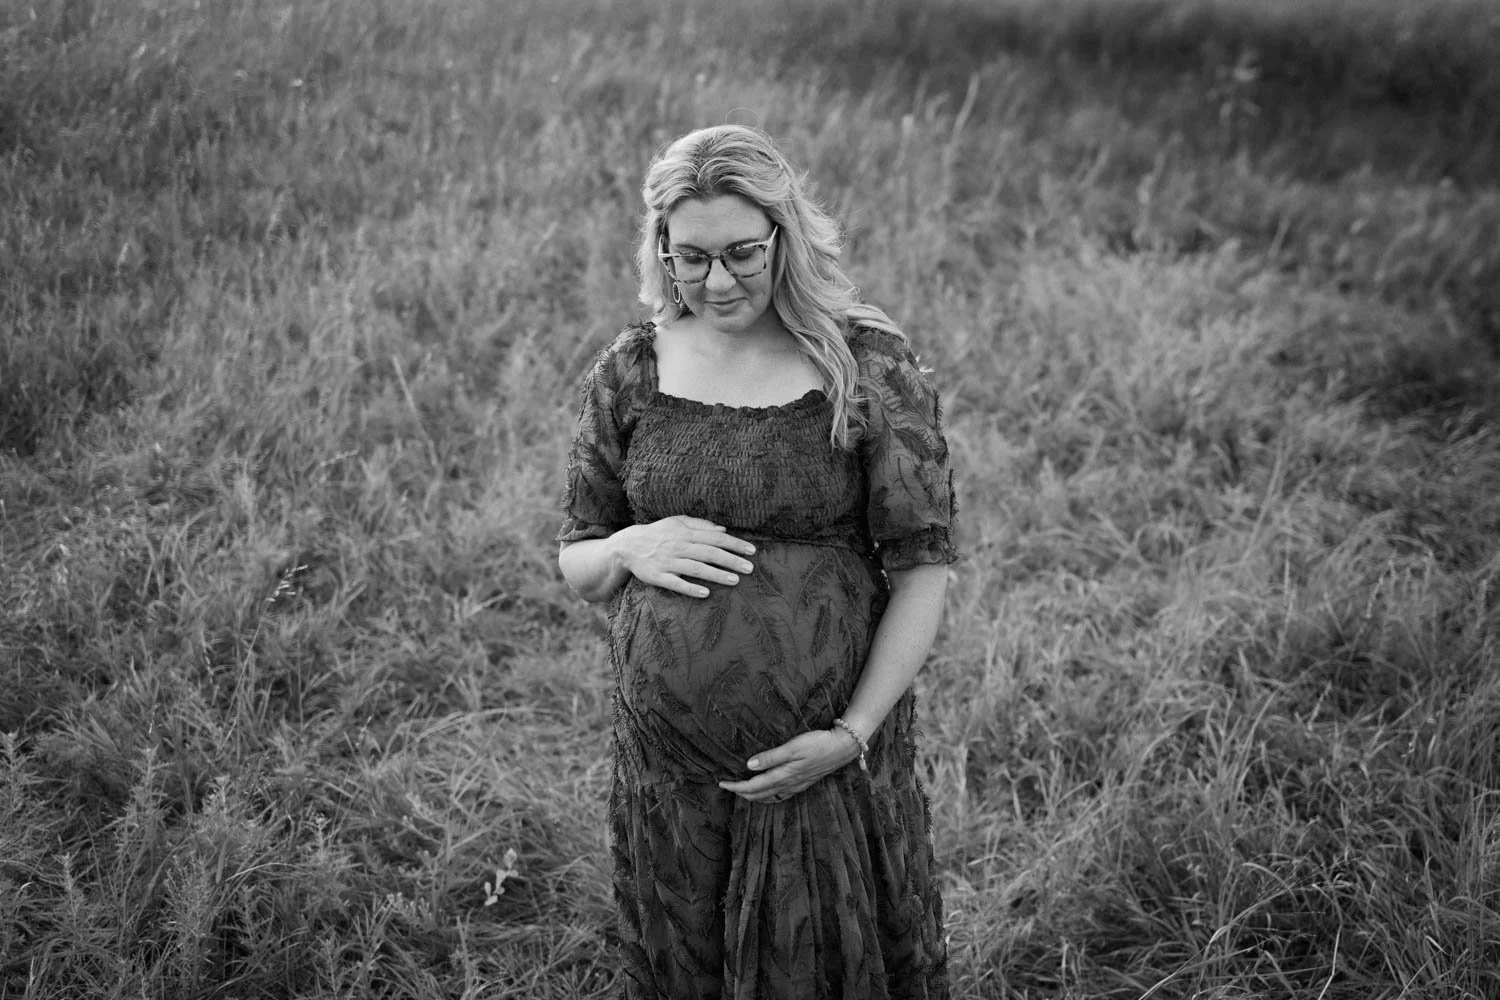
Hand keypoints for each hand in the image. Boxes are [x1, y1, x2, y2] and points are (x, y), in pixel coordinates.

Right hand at [613, 515, 755, 598]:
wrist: (627, 546)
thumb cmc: (658, 533)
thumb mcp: (677, 522)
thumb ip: (700, 524)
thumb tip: (723, 530)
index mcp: (685, 533)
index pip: (715, 538)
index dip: (735, 544)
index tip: (752, 551)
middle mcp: (679, 546)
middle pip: (709, 553)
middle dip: (731, 560)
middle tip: (750, 568)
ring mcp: (668, 562)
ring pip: (696, 568)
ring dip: (716, 574)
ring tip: (735, 581)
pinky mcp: (658, 576)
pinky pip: (675, 583)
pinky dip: (690, 588)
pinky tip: (705, 593)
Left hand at [717, 729, 861, 802]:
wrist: (842, 747)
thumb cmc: (817, 743)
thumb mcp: (793, 747)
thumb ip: (771, 757)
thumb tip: (749, 766)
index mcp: (783, 776)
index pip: (753, 787)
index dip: (735, 787)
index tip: (721, 783)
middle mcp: (788, 785)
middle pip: (759, 795)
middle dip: (741, 793)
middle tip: (727, 787)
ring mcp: (796, 786)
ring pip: (769, 797)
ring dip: (754, 796)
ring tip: (742, 791)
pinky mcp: (803, 783)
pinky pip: (780, 796)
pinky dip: (768, 796)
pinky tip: (768, 792)